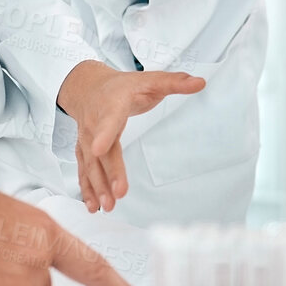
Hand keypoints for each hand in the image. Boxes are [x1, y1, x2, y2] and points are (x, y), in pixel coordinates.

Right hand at [56, 61, 204, 212]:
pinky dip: (88, 188)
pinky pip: (84, 171)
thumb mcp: (150, 80)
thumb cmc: (122, 86)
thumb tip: (200, 82)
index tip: (99, 149)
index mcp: (112, 105)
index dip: (104, 134)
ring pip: (91, 164)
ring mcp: (87, 139)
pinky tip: (94, 206)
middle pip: (101, 151)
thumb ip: (175, 82)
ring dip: (98, 186)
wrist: (88, 87)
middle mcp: (96, 124)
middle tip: (118, 193)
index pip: (109, 120)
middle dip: (108, 173)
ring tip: (108, 206)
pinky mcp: (84, 150)